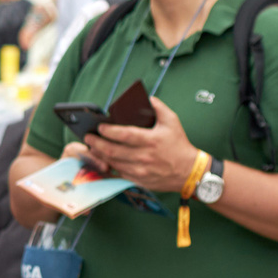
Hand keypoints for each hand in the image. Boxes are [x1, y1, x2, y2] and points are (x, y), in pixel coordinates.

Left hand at [81, 97, 201, 194]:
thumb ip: (159, 107)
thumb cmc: (179, 144)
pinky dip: (107, 166)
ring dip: (98, 154)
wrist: (190, 171)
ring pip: (112, 163)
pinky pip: (117, 174)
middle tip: (88, 137)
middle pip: (112, 150)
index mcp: (151, 140)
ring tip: (91, 146)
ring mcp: (140, 170)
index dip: (108, 131)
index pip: (124, 135)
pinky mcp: (138, 180)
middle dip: (96, 143)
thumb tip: (146, 97)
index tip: (99, 127)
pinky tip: (101, 159)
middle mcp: (144, 156)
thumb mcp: (172, 122)